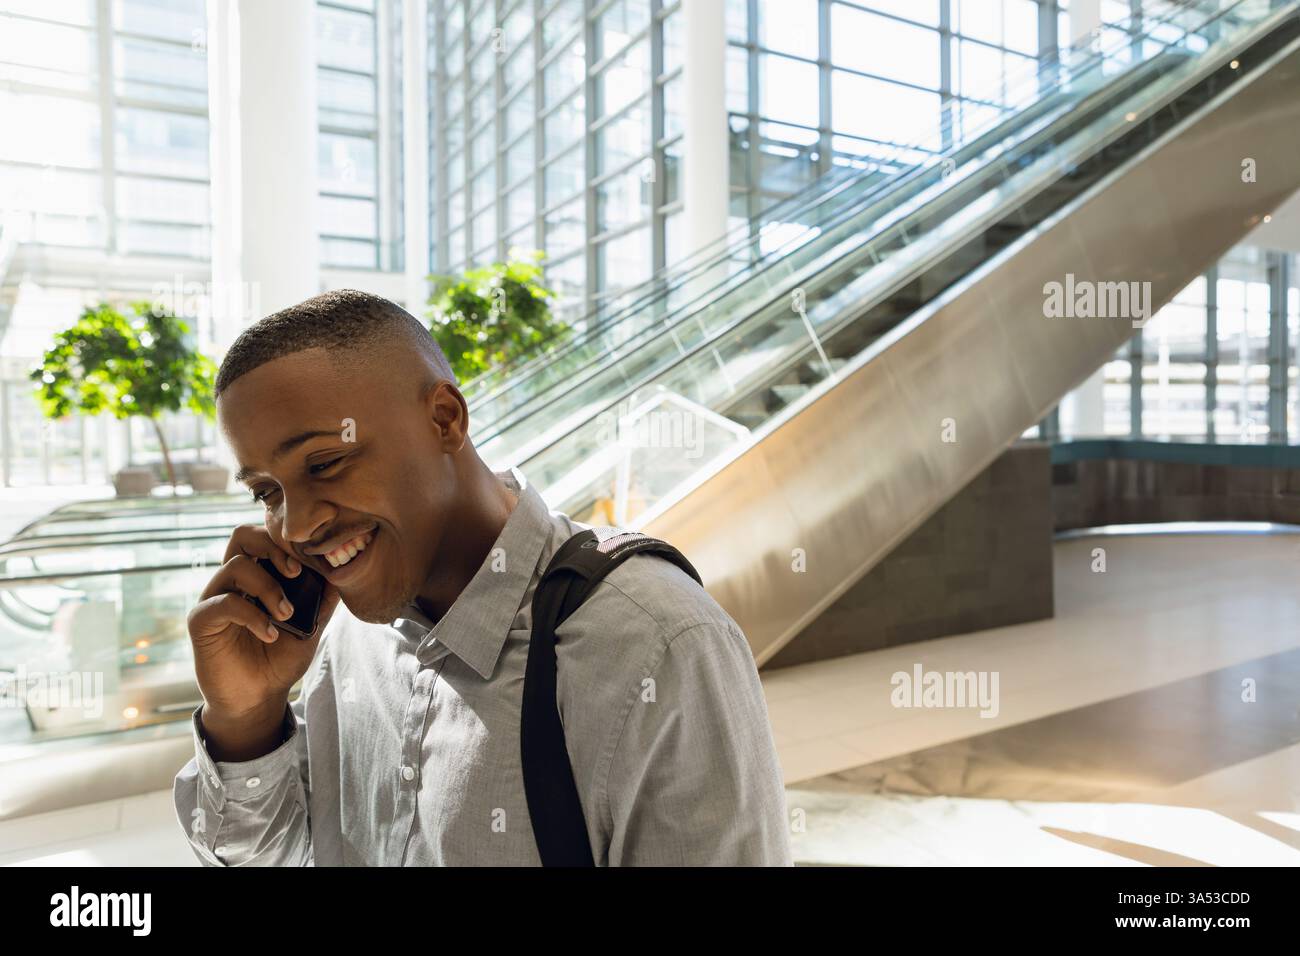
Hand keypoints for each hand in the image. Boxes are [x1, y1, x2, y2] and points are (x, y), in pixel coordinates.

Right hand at [187, 524, 341, 725]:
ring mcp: (214, 598)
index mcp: (257, 575)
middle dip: (273, 547)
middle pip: (242, 535)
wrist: (258, 698)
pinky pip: (223, 603)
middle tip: (296, 573)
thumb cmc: (280, 658)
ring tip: (287, 614)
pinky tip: (270, 634)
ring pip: (235, 566)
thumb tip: (342, 568)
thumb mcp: (312, 626)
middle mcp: (232, 581)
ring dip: (268, 587)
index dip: (288, 540)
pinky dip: (252, 615)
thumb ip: (324, 598)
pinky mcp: (201, 621)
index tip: (313, 561)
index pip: (265, 536)